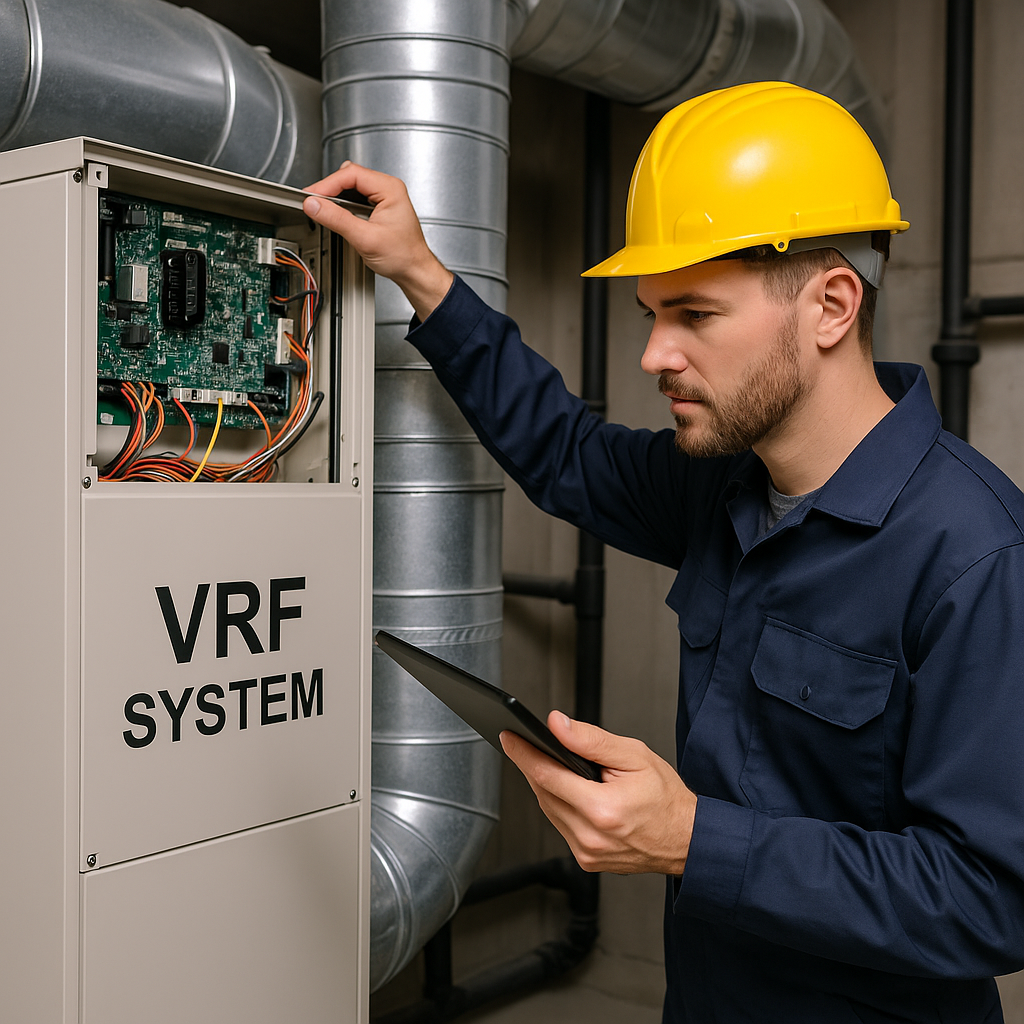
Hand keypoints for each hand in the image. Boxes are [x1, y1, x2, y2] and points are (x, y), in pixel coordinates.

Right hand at [303, 161, 453, 321]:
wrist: (414, 271)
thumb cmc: (403, 256)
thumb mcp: (365, 238)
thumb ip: (337, 220)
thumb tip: (314, 205)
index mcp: (390, 189)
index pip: (351, 174)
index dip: (327, 184)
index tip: (311, 195)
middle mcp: (388, 188)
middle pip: (349, 177)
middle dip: (329, 189)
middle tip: (313, 203)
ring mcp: (384, 197)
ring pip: (350, 187)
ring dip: (335, 197)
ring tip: (323, 210)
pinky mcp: (378, 207)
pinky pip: (355, 198)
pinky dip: (342, 205)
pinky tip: (337, 215)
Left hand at [500, 712, 696, 875]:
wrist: (687, 840)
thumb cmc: (666, 798)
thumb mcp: (634, 756)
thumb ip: (591, 740)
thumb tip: (557, 725)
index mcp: (603, 810)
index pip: (548, 776)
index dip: (524, 753)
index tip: (509, 736)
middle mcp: (591, 837)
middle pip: (544, 793)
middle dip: (532, 765)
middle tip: (522, 742)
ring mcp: (587, 853)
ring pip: (549, 810)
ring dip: (544, 785)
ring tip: (543, 761)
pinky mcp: (587, 861)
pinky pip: (561, 825)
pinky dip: (558, 805)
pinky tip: (563, 789)